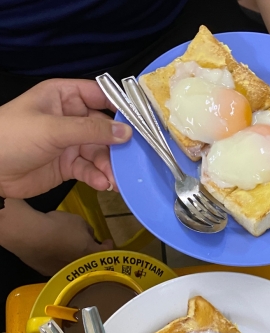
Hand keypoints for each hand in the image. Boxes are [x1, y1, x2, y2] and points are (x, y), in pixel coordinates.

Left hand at [0, 78, 131, 198]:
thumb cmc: (13, 137)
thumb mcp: (53, 129)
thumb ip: (91, 131)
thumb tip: (126, 133)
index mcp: (64, 96)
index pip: (100, 96)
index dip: (120, 108)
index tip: (141, 123)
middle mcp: (70, 117)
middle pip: (104, 129)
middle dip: (117, 146)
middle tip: (132, 161)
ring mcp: (70, 143)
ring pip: (99, 153)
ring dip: (109, 166)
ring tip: (116, 180)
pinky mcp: (68, 166)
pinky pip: (89, 170)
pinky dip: (98, 177)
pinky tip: (103, 184)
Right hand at [0, 200, 112, 274]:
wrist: (30, 235)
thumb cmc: (58, 226)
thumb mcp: (79, 222)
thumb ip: (88, 230)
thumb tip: (88, 235)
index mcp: (90, 254)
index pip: (106, 251)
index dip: (108, 246)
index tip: (107, 242)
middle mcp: (79, 267)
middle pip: (90, 261)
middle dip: (91, 254)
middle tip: (90, 247)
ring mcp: (62, 272)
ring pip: (73, 266)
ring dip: (75, 259)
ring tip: (71, 250)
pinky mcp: (46, 272)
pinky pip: (57, 267)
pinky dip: (59, 261)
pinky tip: (54, 254)